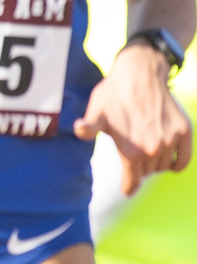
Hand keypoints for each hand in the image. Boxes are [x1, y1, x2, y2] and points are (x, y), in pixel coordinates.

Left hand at [76, 45, 192, 194]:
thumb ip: (89, 128)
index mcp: (129, 150)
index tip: (127, 189)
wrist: (140, 73)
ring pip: (164, 167)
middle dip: (139, 168)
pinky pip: (183, 160)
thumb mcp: (96, 111)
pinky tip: (168, 156)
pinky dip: (177, 162)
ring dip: (156, 163)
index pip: (131, 182)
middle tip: (132, 154)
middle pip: (147, 173)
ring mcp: (170, 141)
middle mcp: (152, 149)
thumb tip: (78, 130)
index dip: (128, 186)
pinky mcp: (184, 132)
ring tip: (145, 148)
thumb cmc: (114, 93)